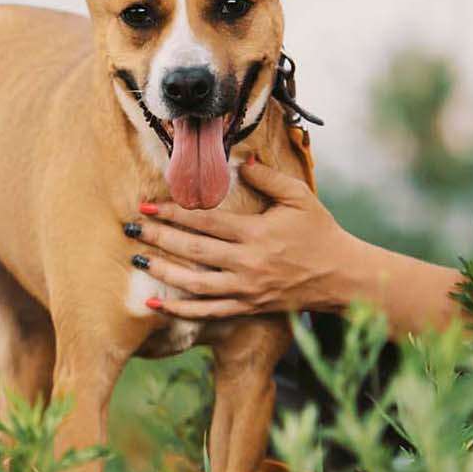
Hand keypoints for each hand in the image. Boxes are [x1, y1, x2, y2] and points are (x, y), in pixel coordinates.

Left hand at [126, 160, 357, 320]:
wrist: (342, 277)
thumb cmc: (320, 232)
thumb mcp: (298, 196)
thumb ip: (267, 176)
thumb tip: (237, 159)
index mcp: (256, 233)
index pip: (205, 222)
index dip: (173, 213)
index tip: (147, 204)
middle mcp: (247, 263)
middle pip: (193, 251)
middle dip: (158, 238)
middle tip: (130, 228)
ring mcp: (246, 289)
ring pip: (194, 284)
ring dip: (162, 272)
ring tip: (137, 260)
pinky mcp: (248, 308)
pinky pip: (207, 312)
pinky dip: (180, 310)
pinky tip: (156, 305)